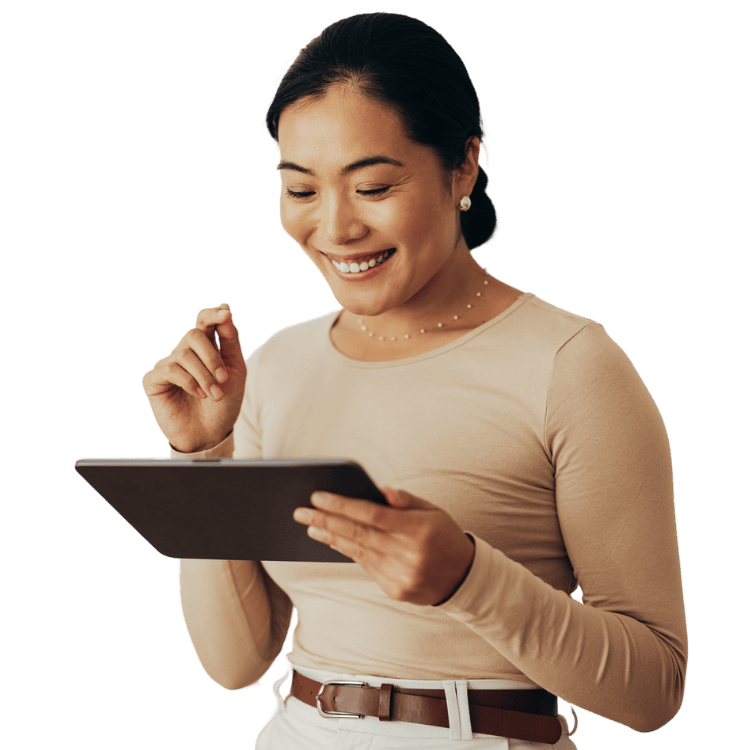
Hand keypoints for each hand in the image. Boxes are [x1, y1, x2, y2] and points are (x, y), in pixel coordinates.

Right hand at [141, 303, 246, 452]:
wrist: (211, 434)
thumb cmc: (224, 403)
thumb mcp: (236, 371)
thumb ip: (231, 341)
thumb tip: (225, 310)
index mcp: (205, 347)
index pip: (204, 320)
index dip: (213, 314)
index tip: (226, 313)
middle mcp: (184, 352)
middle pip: (194, 334)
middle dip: (212, 357)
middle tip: (224, 379)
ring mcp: (168, 365)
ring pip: (184, 354)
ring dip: (204, 375)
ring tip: (215, 394)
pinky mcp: (154, 380)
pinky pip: (170, 369)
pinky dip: (189, 382)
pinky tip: (198, 394)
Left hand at [293, 488, 475, 606]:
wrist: (464, 578)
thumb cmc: (445, 536)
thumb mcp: (433, 510)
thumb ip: (406, 500)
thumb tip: (380, 491)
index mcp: (418, 529)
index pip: (372, 514)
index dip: (342, 505)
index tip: (319, 496)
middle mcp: (407, 554)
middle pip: (357, 534)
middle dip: (325, 520)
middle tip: (301, 511)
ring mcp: (400, 575)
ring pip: (357, 551)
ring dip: (330, 537)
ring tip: (310, 525)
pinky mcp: (395, 590)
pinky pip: (365, 566)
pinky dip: (347, 551)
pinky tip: (332, 541)